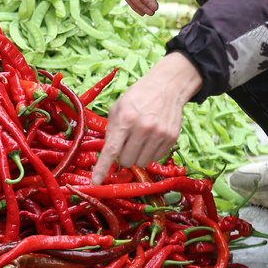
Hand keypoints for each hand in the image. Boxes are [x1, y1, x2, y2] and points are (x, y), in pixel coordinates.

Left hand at [91, 52, 201, 184]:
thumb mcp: (118, 107)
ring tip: (140, 139)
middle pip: (127, 161)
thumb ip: (111, 130)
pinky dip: (151, 152)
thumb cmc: (139, 96)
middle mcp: (143, 128)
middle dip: (124, 156)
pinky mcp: (171, 138)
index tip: (95, 182)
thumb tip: (107, 154)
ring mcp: (159, 134)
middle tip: (127, 142)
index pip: (111, 150)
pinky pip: (156, 158)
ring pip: (142, 162)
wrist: (168, 85)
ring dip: (138, 155)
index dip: (102, 168)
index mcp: (125, 118)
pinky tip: (152, 137)